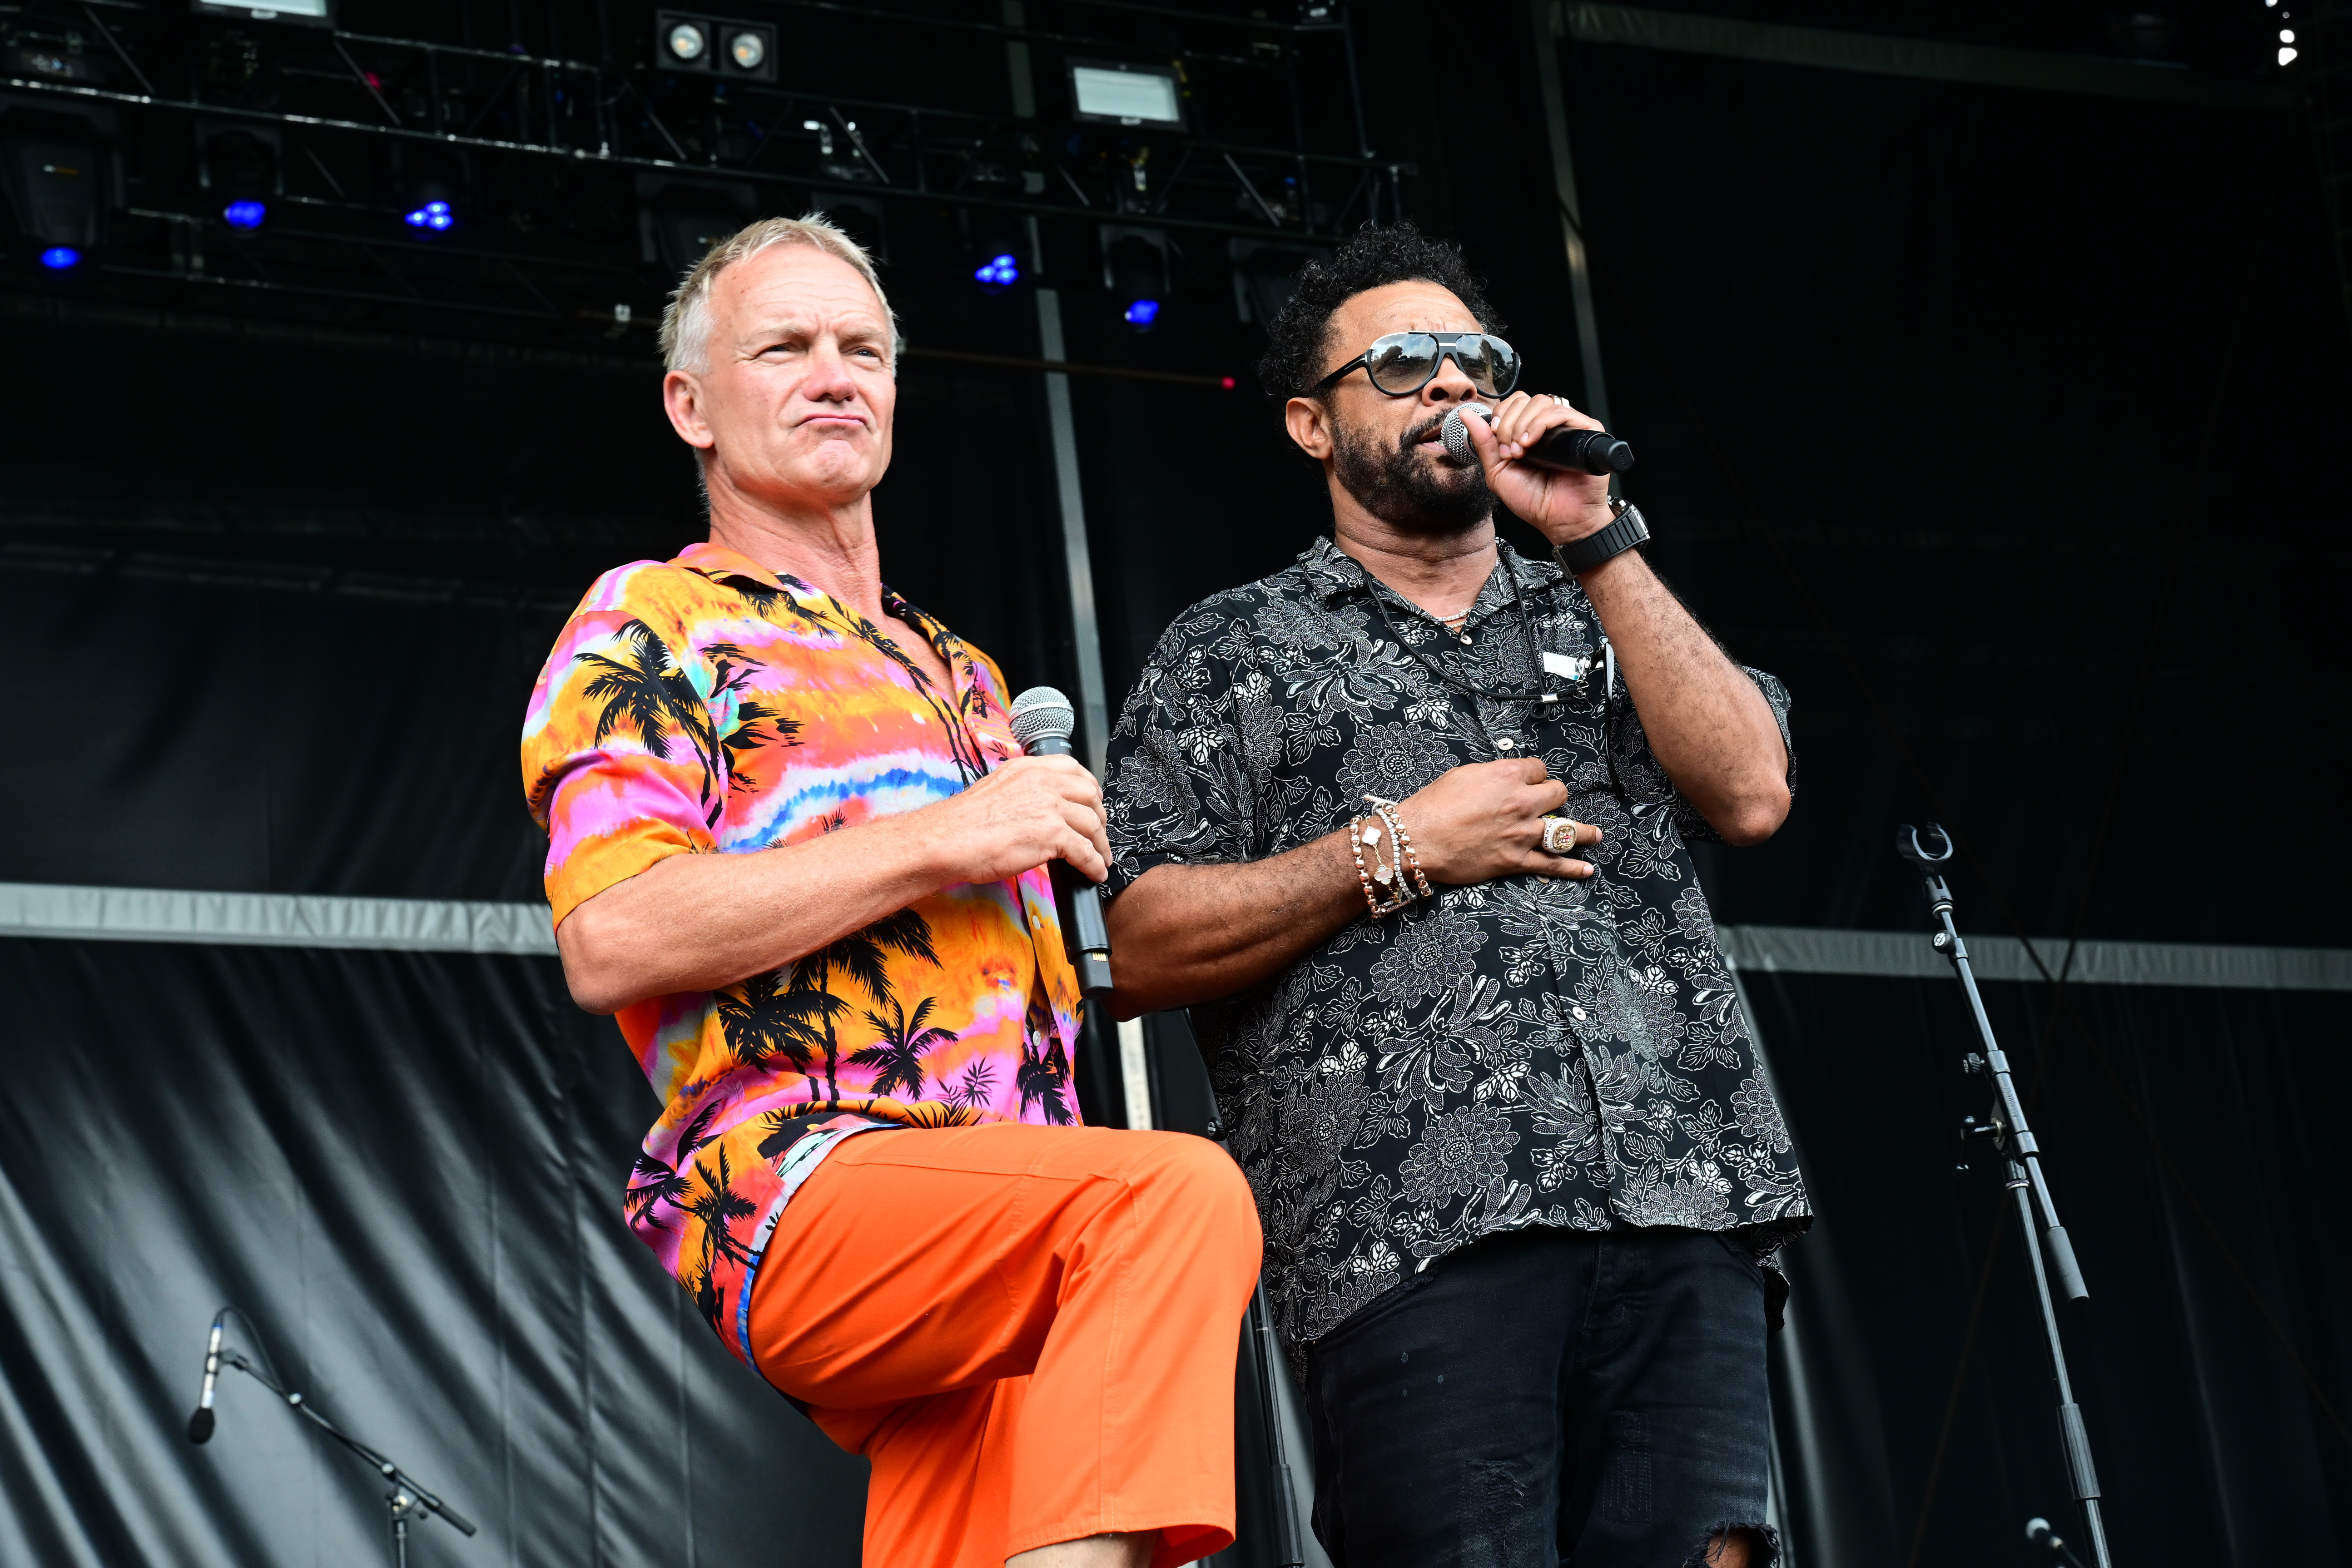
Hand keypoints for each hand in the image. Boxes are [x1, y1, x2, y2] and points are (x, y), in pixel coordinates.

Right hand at [908, 755, 1109, 886]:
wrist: (946, 841)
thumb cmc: (962, 824)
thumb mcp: (996, 789)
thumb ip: (1023, 791)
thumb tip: (1041, 807)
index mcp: (1027, 768)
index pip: (1073, 768)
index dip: (1089, 788)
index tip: (1093, 804)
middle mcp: (1042, 781)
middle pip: (1090, 795)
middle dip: (1100, 817)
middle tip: (1099, 835)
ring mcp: (1048, 806)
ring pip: (1092, 825)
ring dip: (1100, 846)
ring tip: (1100, 860)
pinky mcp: (1051, 834)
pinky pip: (1085, 851)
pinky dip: (1093, 865)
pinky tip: (1094, 874)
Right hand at [1390, 759, 1602, 884]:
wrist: (1416, 839)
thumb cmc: (1432, 805)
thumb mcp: (1462, 775)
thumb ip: (1491, 774)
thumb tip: (1504, 778)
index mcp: (1507, 776)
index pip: (1539, 769)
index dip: (1536, 775)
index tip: (1533, 781)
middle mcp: (1520, 802)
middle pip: (1558, 794)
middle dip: (1555, 796)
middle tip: (1550, 803)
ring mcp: (1522, 833)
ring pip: (1565, 830)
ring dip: (1583, 832)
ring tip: (1596, 835)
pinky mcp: (1516, 861)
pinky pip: (1552, 865)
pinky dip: (1572, 869)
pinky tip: (1586, 870)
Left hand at [1458, 391, 1616, 545]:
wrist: (1558, 519)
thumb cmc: (1534, 501)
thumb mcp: (1498, 472)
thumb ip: (1483, 443)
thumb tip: (1466, 415)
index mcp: (1527, 432)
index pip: (1513, 403)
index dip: (1501, 416)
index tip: (1496, 439)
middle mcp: (1547, 427)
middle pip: (1525, 400)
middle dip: (1509, 423)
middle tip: (1509, 451)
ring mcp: (1567, 427)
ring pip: (1541, 402)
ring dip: (1522, 425)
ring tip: (1521, 451)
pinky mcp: (1585, 430)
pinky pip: (1560, 412)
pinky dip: (1539, 424)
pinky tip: (1531, 444)